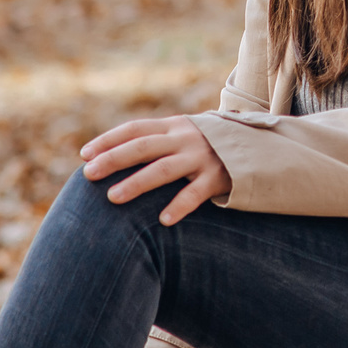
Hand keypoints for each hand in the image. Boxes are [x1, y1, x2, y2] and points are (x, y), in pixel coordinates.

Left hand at [80, 115, 231, 223]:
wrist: (262, 149)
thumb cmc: (212, 148)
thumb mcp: (187, 136)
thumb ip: (159, 143)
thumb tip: (114, 160)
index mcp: (174, 126)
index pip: (135, 129)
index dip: (109, 140)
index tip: (85, 155)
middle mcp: (186, 138)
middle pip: (142, 146)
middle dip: (113, 159)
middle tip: (88, 175)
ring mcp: (203, 157)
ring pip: (163, 169)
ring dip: (136, 183)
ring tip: (113, 198)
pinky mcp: (220, 177)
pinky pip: (196, 193)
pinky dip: (179, 206)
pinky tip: (163, 220)